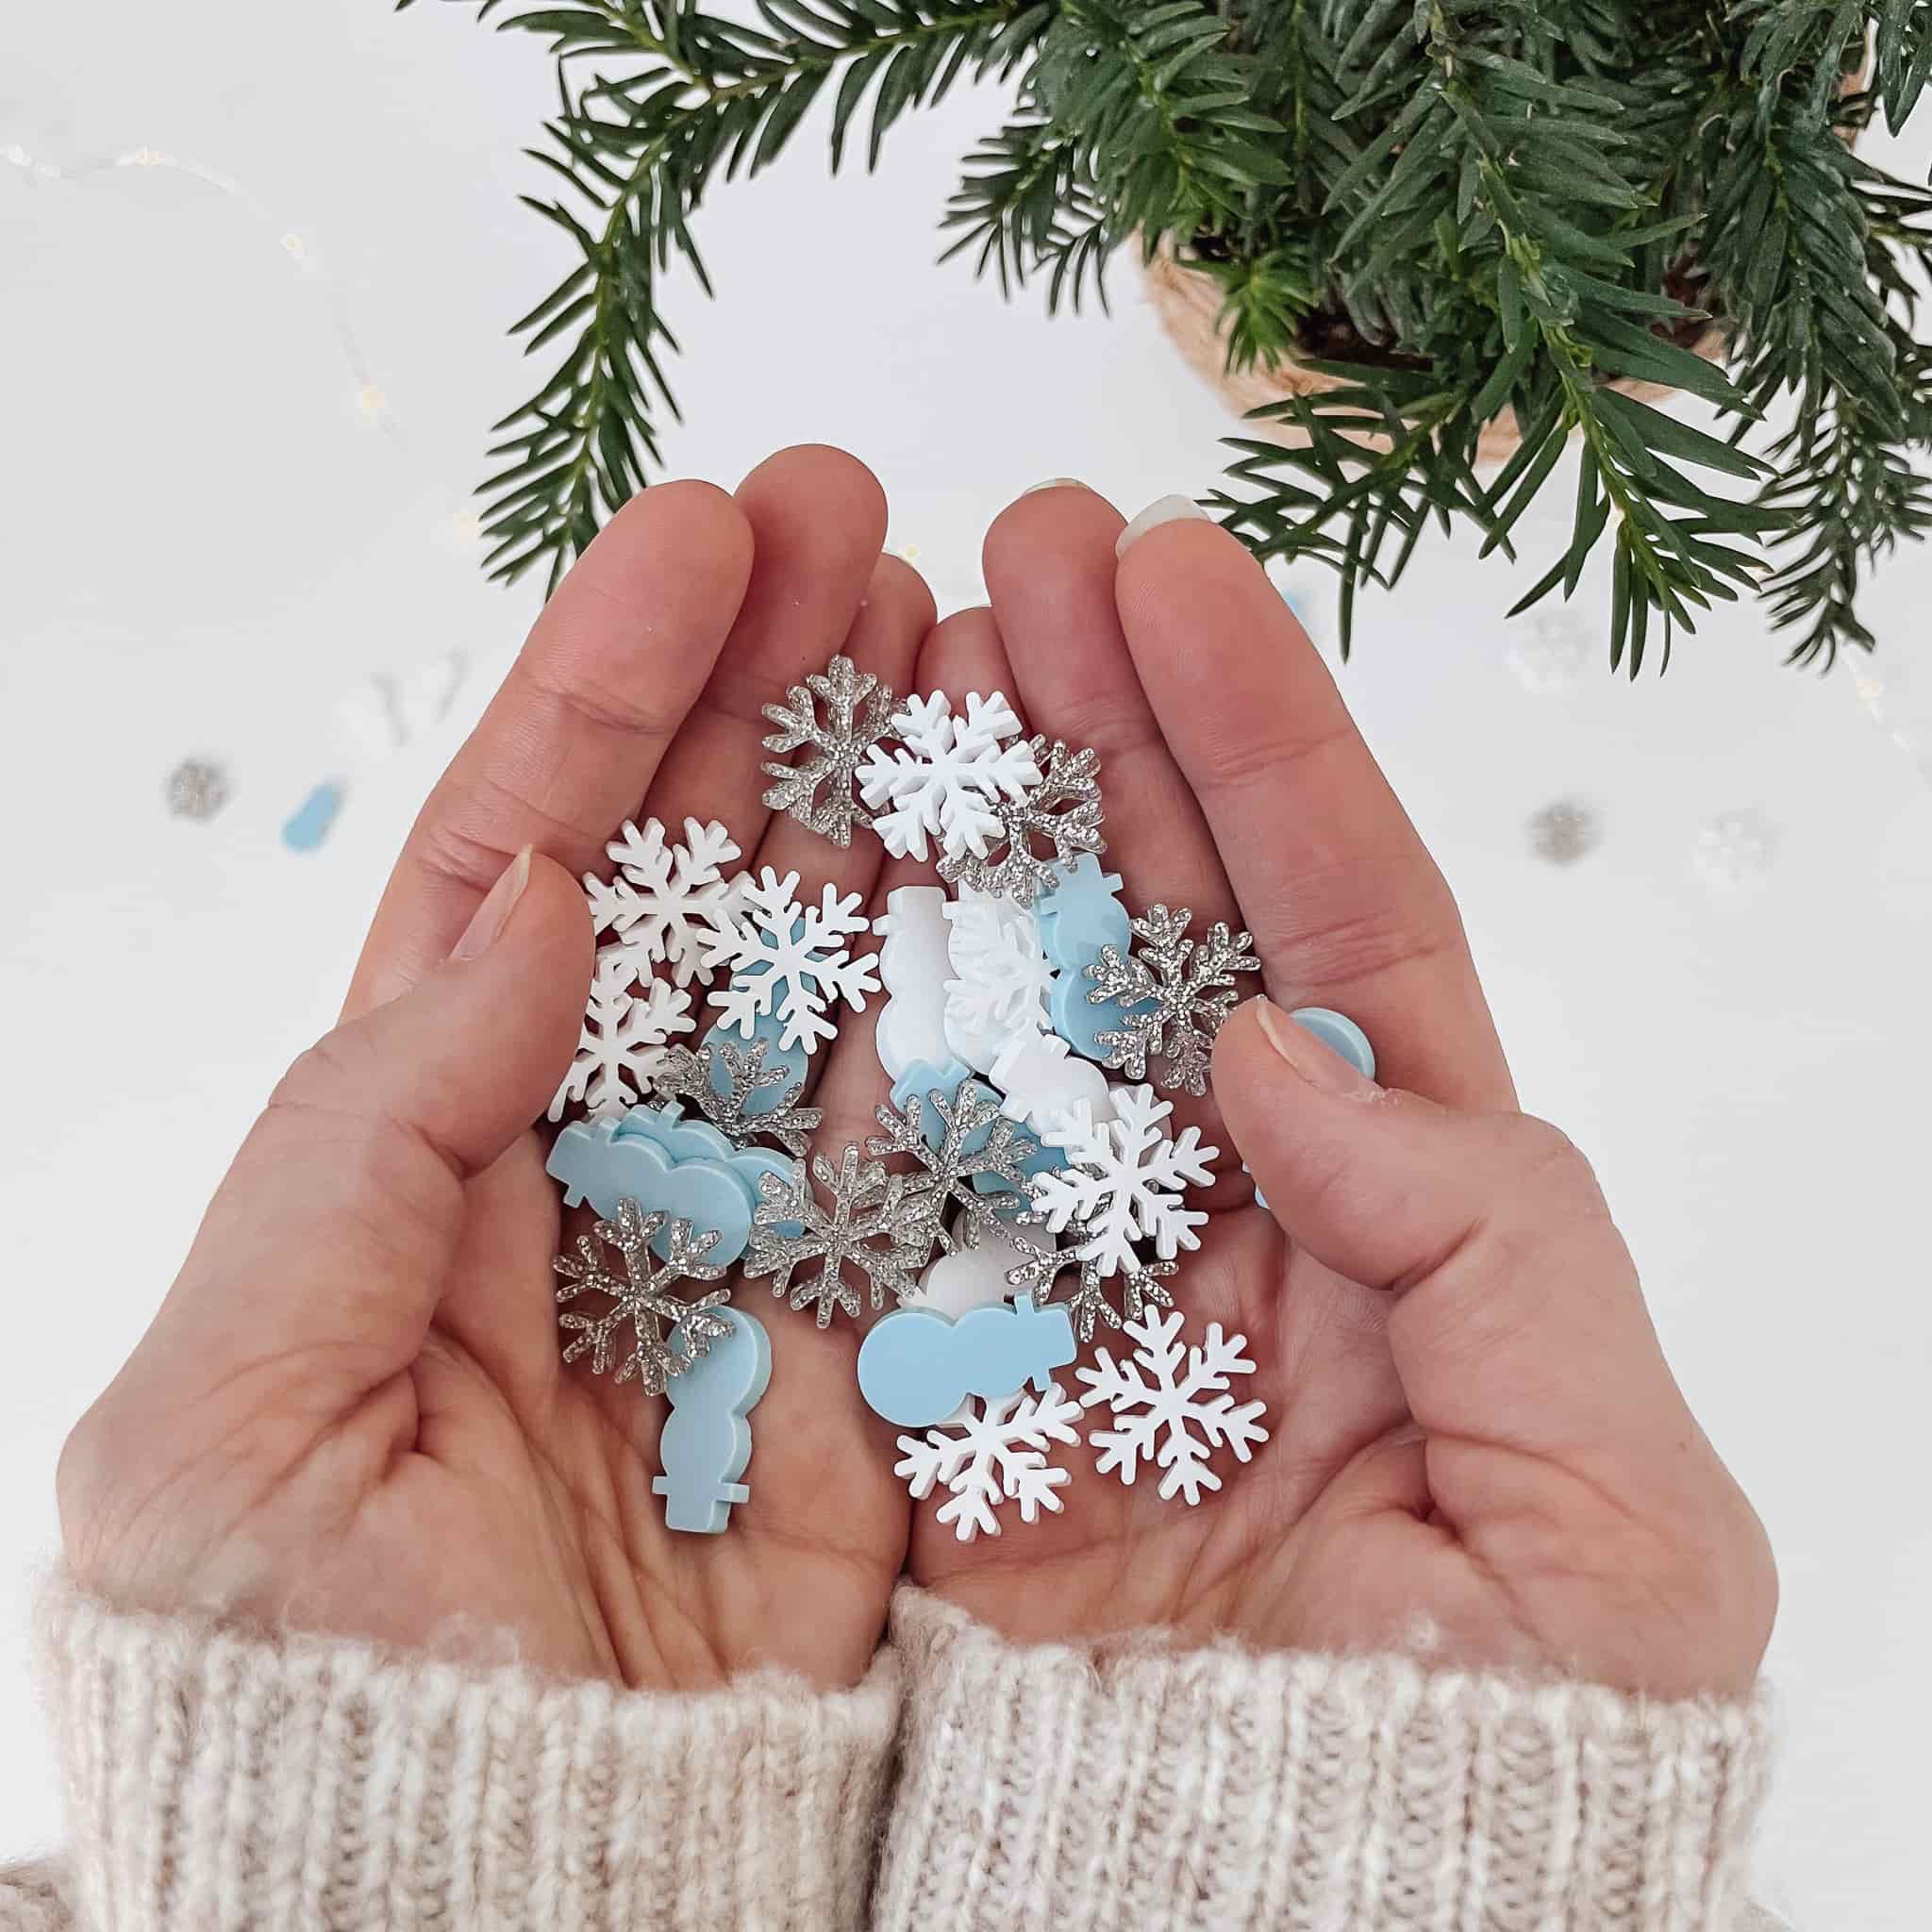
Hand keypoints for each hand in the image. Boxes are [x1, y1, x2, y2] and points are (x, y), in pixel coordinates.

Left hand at [57, 448, 929, 1690]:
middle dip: (768, 691)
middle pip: (701, 879)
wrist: (494, 1910)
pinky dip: (992, 1000)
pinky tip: (1037, 860)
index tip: (701, 532)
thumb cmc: (307, 1690)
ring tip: (962, 637)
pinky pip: (945, 1138)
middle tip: (858, 526)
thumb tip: (542, 909)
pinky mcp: (880, 1336)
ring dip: (893, 803)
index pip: (523, 867)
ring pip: (838, 973)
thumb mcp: (238, 1414)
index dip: (608, 691)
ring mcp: (753, 1238)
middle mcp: (596, 1166)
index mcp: (420, 1155)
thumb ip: (364, 1141)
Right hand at [906, 487, 1775, 1702]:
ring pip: (1000, 1003)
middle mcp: (1220, 1216)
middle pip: (1153, 919)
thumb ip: (1501, 1255)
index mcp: (1400, 1224)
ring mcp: (1058, 1270)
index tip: (1173, 568)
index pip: (1337, 930)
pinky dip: (832, 1022)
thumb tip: (1282, 1053)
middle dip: (1096, 722)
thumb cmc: (1493, 1771)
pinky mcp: (922, 1364)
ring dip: (957, 822)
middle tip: (1017, 546)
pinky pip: (865, 1165)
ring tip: (900, 642)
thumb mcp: (1608, 1515)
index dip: (1258, 743)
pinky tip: (794, 867)